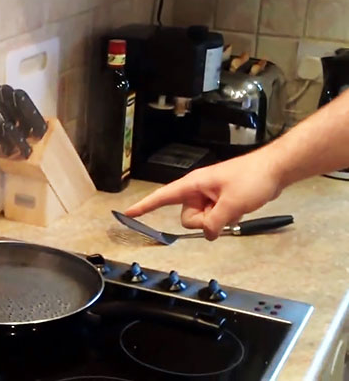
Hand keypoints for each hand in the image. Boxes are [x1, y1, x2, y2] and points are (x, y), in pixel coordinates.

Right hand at [125, 150, 284, 239]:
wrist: (275, 169)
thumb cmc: (252, 178)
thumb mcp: (231, 204)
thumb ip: (214, 223)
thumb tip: (207, 234)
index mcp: (193, 185)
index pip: (162, 197)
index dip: (144, 207)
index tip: (128, 214)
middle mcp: (197, 190)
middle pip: (187, 217)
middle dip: (204, 221)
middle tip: (224, 211)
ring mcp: (209, 195)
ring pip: (202, 219)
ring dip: (217, 219)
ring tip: (234, 207)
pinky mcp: (220, 200)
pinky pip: (214, 216)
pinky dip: (225, 216)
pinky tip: (239, 208)